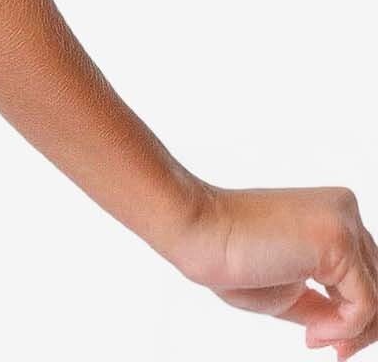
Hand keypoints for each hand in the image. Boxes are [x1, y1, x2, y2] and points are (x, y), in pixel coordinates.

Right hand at [167, 182, 377, 356]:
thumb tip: (356, 334)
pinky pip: (366, 303)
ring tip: (316, 339)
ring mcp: (343, 222)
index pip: (366, 273)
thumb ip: (327, 304)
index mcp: (332, 213)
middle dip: (359, 328)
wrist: (197, 233)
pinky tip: (312, 333)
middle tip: (329, 349)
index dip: (354, 315)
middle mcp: (344, 210)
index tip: (321, 337)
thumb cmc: (231, 257)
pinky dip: (345, 329)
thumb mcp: (292, 290)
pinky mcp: (339, 241)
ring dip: (352, 332)